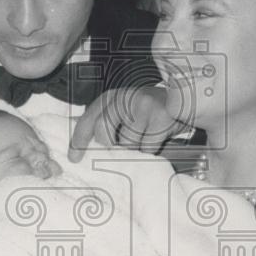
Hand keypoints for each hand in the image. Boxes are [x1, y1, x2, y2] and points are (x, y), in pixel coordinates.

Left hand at [68, 86, 184, 162]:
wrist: (181, 102)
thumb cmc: (147, 111)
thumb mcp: (122, 109)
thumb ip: (103, 121)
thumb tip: (80, 146)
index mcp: (112, 97)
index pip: (87, 119)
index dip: (78, 141)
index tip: (74, 158)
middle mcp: (125, 98)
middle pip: (103, 131)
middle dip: (109, 146)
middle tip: (119, 149)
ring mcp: (144, 106)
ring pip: (127, 143)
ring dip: (134, 149)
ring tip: (143, 137)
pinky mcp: (161, 117)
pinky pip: (147, 147)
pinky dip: (149, 150)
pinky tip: (155, 139)